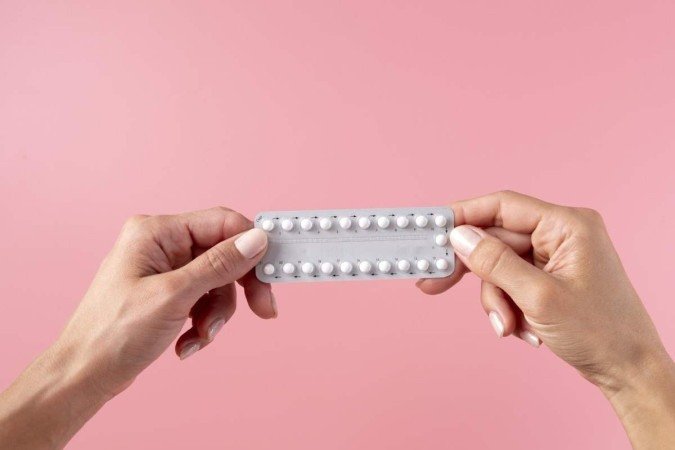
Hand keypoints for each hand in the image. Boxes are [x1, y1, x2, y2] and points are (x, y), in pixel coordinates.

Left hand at [0, 207, 275, 448]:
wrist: (84, 375)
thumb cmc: (113, 334)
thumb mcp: (175, 296)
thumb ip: (219, 265)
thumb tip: (256, 240)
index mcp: (156, 232)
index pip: (222, 223)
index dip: (252, 246)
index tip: (273, 271)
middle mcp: (161, 245)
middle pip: (223, 255)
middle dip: (238, 289)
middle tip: (263, 310)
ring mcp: (164, 269)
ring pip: (217, 282)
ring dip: (216, 314)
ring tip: (200, 337)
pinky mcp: (167, 292)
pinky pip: (203, 299)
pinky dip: (202, 322)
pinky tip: (187, 344)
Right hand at [417, 191, 674, 447]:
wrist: (628, 371)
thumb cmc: (600, 333)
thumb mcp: (538, 298)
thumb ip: (495, 263)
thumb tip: (459, 236)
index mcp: (566, 225)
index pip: (502, 206)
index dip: (463, 215)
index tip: (432, 228)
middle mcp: (560, 235)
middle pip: (496, 239)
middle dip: (475, 272)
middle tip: (434, 282)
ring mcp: (554, 257)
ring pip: (499, 266)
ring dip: (496, 299)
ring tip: (509, 326)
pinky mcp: (548, 278)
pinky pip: (510, 283)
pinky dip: (508, 306)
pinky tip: (522, 329)